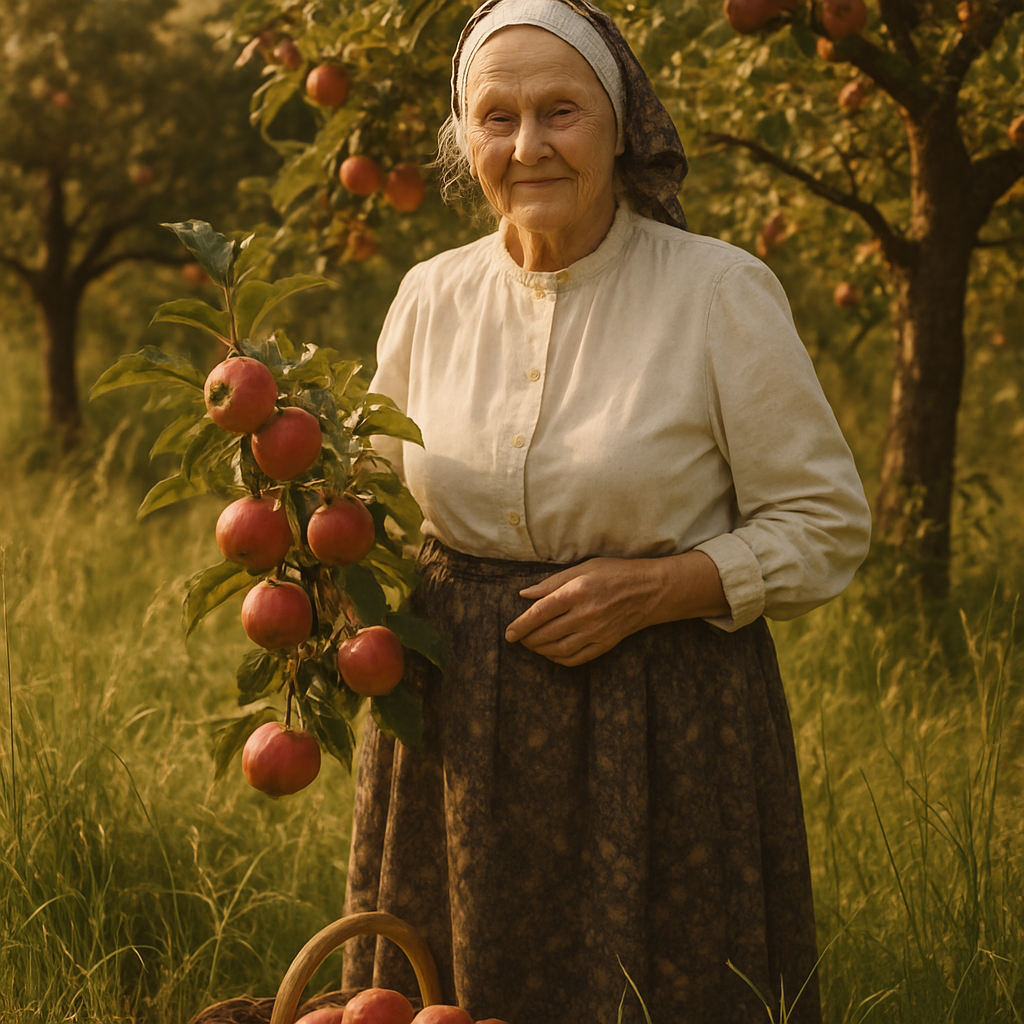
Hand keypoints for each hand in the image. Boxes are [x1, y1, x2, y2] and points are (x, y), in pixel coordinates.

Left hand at [504, 551, 729, 665]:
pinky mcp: (605, 643)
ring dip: (540, 651)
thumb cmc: (615, 573)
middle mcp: (585, 614)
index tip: (508, 634)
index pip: (540, 612)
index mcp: (577, 591)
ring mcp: (596, 632)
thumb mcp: (583, 568)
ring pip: (559, 650)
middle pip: (546, 634)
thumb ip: (552, 583)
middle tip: (519, 638)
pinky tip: (552, 654)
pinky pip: (577, 658)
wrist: (651, 590)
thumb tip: (525, 594)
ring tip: (533, 646)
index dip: (521, 625)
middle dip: (528, 639)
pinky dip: (560, 659)